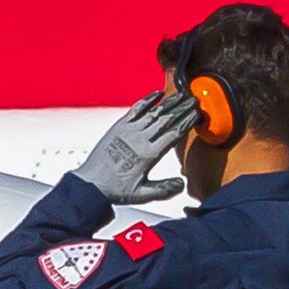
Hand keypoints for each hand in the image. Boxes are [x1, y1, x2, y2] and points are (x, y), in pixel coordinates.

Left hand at [76, 89, 201, 204]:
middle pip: (167, 119)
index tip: (197, 114)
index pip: (174, 133)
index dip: (188, 121)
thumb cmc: (115, 189)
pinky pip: (136, 109)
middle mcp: (140, 139)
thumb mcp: (142, 194)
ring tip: (182, 95)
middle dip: (182, 108)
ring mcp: (128, 130)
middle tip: (194, 101)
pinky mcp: (119, 126)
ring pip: (153, 112)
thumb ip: (164, 189)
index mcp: (148, 154)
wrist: (91, 183)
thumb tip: (182, 184)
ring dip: (169, 102)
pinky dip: (147, 100)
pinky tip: (157, 94)